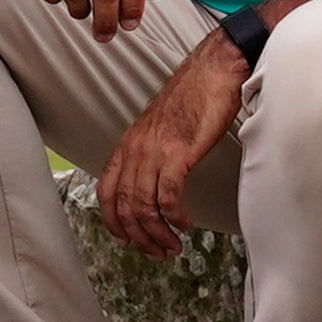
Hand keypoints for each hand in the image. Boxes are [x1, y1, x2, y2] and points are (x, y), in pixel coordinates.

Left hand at [96, 34, 242, 255]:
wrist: (215, 69)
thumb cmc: (194, 95)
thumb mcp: (161, 126)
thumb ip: (151, 152)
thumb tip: (153, 181)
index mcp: (129, 143)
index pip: (105, 191)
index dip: (112, 222)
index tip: (126, 239)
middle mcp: (136, 148)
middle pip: (124, 207)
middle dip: (138, 237)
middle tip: (156, 251)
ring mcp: (155, 150)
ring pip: (144, 206)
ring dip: (158, 234)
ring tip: (172, 245)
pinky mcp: (179, 152)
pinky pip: (169, 196)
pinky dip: (175, 217)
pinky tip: (185, 224)